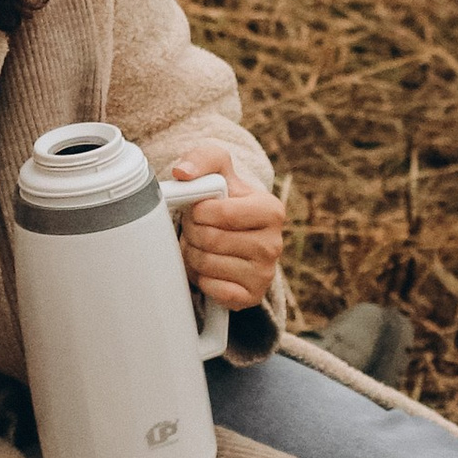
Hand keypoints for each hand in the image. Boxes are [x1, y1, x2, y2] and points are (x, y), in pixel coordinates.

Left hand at [168, 141, 286, 314]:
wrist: (231, 232)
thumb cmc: (224, 198)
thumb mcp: (217, 170)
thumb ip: (201, 160)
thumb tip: (182, 173)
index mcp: (271, 210)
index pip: (224, 213)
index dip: (200, 211)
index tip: (198, 208)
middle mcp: (274, 244)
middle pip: (212, 240)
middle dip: (192, 232)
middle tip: (195, 227)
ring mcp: (265, 274)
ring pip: (208, 265)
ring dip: (192, 254)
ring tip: (199, 245)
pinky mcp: (252, 296)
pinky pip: (213, 289)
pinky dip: (201, 278)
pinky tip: (207, 267)